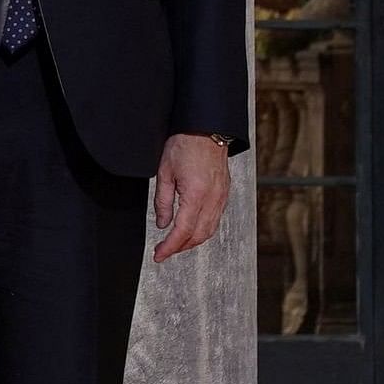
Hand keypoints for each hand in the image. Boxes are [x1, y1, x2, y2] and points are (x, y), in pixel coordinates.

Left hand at [151, 133, 231, 259]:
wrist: (206, 128)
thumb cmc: (185, 144)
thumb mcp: (164, 172)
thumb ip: (162, 201)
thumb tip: (162, 223)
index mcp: (196, 195)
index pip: (182, 231)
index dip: (170, 247)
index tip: (159, 255)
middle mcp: (212, 199)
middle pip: (198, 236)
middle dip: (180, 248)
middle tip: (164, 251)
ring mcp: (221, 197)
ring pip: (209, 230)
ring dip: (192, 241)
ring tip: (175, 244)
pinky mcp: (224, 193)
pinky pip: (215, 219)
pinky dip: (202, 230)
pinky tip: (191, 229)